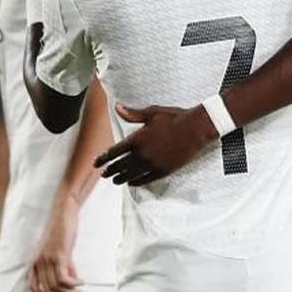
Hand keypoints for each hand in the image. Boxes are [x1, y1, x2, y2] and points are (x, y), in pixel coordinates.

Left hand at [28, 199, 83, 291]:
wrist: (63, 213)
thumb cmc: (62, 229)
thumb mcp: (60, 250)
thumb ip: (65, 265)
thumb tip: (72, 280)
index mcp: (35, 260)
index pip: (32, 285)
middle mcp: (38, 261)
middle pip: (47, 289)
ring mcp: (47, 259)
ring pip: (56, 286)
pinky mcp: (59, 256)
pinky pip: (64, 278)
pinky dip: (74, 284)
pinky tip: (82, 282)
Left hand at [94, 103, 219, 185]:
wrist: (195, 129)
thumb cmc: (174, 117)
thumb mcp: (152, 112)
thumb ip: (132, 114)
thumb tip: (117, 107)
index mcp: (137, 139)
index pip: (114, 152)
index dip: (103, 158)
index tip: (96, 163)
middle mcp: (142, 154)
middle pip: (120, 165)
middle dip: (110, 170)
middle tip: (104, 174)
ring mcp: (153, 163)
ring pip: (132, 174)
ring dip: (121, 178)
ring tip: (115, 181)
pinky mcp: (163, 170)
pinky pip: (146, 179)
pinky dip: (137, 182)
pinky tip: (132, 184)